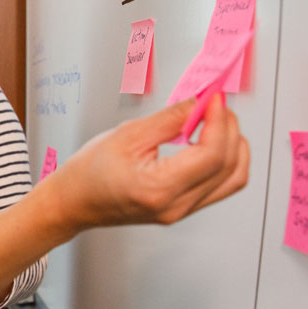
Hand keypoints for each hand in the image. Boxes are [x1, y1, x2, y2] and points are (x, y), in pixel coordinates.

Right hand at [47, 95, 248, 230]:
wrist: (73, 202)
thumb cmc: (89, 173)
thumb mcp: (127, 135)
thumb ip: (170, 119)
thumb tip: (200, 101)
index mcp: (159, 189)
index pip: (212, 154)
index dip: (219, 120)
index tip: (213, 97)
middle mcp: (176, 206)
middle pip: (229, 165)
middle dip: (228, 127)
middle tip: (214, 103)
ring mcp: (182, 211)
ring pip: (234, 178)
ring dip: (234, 145)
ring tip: (215, 121)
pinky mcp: (184, 209)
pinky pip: (222, 185)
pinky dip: (225, 160)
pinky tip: (210, 141)